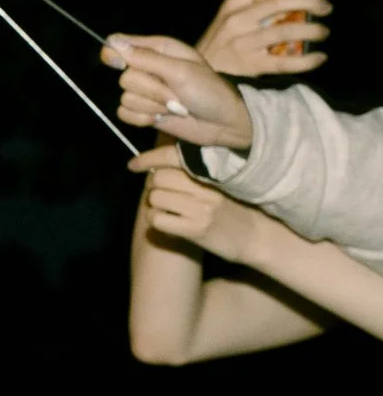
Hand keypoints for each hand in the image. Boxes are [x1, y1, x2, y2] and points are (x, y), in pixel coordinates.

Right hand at [101, 34, 251, 148]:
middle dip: (151, 90)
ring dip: (152, 106)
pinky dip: (144, 119)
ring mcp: (144, 91)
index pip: (120, 44)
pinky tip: (162, 117)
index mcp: (158, 50)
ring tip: (175, 106)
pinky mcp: (142, 111)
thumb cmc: (209, 91)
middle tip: (176, 94)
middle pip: (124, 78)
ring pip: (125, 98)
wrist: (222, 122)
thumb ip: (147, 58)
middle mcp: (147, 68)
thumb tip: (113, 42)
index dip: (114, 53)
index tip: (119, 64)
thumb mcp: (181, 71)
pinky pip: (125, 114)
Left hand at [133, 157, 277, 264]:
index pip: (173, 158)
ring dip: (155, 206)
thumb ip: (197, 174)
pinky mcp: (195, 229)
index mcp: (212, 173)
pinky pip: (158, 219)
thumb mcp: (221, 185)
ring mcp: (201, 208)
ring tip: (170, 211)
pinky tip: (170, 225)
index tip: (134, 164)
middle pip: (158, 177)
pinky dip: (157, 222)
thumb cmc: (237, 210)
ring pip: (155, 197)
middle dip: (155, 187)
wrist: (260, 238)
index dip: (149, 159)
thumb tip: (159, 166)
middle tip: (164, 197)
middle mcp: (206, 187)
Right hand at [196, 0, 331, 77]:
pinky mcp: (250, 67)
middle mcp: (236, 21)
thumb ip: (255, 8)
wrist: (192, 83)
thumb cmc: (215, 52)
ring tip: (323, 32)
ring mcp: (243, 44)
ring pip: (287, 31)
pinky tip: (319, 58)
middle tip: (326, 6)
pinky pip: (285, 62)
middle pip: (279, 1)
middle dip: (310, 0)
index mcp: (231, 5)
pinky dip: (307, 60)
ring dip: (313, 30)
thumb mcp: (227, 24)